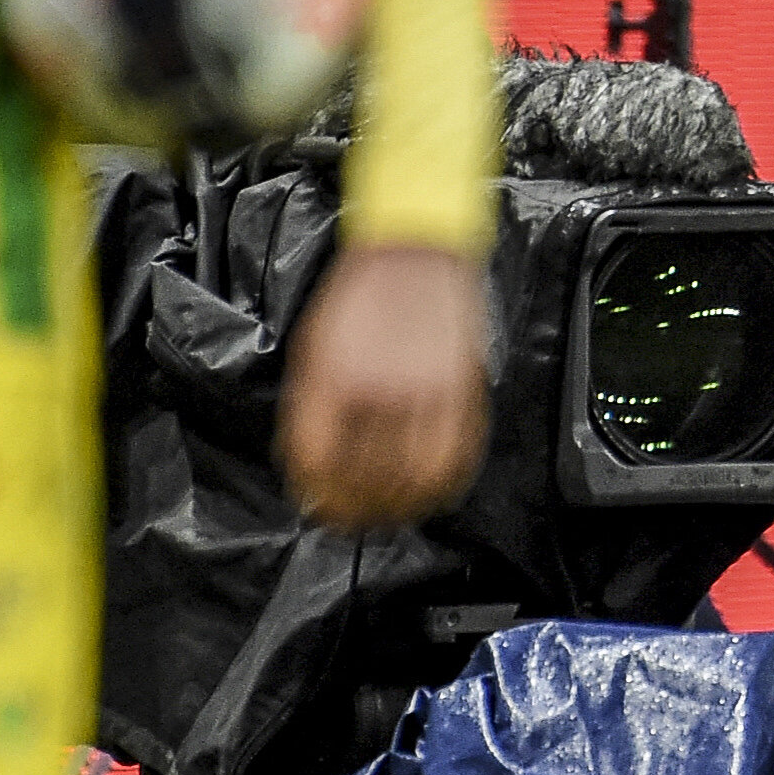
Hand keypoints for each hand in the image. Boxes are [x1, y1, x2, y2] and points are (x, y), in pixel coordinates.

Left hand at [279, 244, 488, 530]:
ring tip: (389, 516)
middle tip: (351, 522)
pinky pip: (457, 459)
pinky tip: (430, 494)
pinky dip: (443, 487)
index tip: (318, 508)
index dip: (318, 497)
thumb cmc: (359, 297)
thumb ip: (309, 411)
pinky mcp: (464, 392)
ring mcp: (428, 394)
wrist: (413, 253)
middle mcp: (383, 393)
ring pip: (414, 482)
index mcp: (335, 381)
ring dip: (400, 509)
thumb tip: (309, 473)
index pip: (321, 465)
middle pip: (367, 481)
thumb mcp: (312, 348)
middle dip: (356, 512)